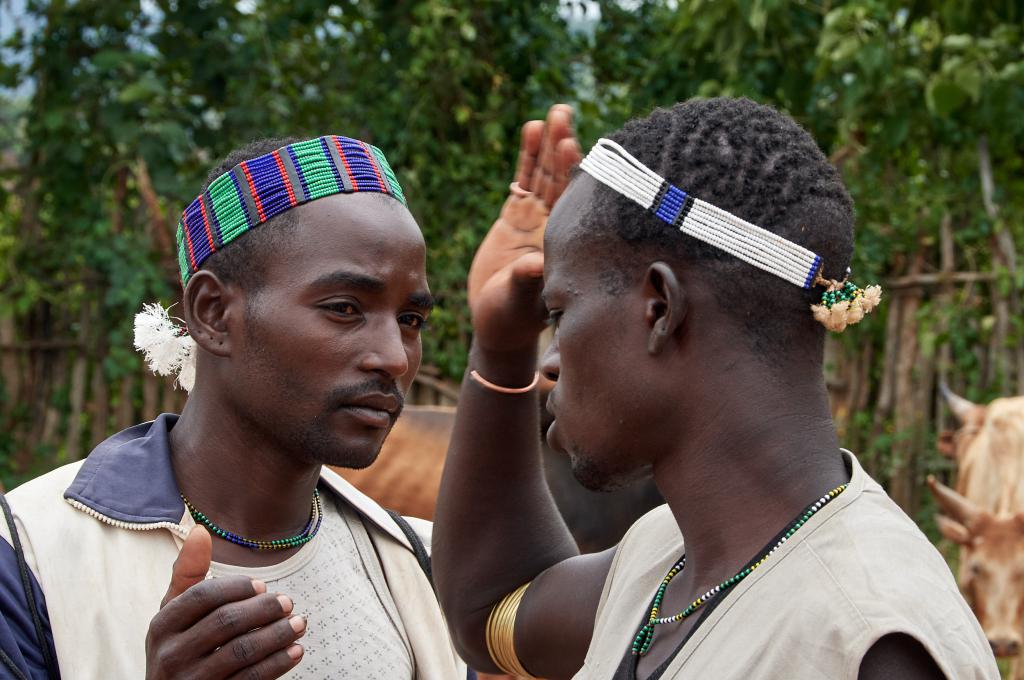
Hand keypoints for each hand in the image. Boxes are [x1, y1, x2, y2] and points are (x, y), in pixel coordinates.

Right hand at [145, 526, 304, 679]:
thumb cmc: (180, 648)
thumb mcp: (174, 614)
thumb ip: (188, 574)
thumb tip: (200, 529)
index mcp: (162, 625)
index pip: (204, 596)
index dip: (237, 587)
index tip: (262, 586)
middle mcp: (170, 654)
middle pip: (226, 621)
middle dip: (264, 609)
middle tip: (289, 603)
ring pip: (242, 651)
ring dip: (278, 634)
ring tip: (299, 623)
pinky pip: (251, 679)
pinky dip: (278, 662)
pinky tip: (296, 650)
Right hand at [468, 104, 580, 352]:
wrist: (496, 323)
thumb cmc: (512, 317)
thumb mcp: (520, 300)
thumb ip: (527, 279)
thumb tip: (534, 264)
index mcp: (561, 241)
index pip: (571, 201)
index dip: (573, 172)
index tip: (575, 146)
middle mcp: (553, 226)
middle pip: (560, 178)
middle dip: (563, 145)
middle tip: (565, 113)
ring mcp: (535, 220)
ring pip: (544, 174)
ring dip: (549, 144)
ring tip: (555, 112)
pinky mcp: (515, 218)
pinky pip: (523, 181)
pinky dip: (528, 157)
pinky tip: (533, 129)